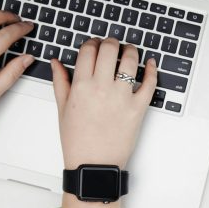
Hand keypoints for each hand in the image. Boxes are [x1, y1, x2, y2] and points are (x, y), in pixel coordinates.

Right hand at [52, 38, 156, 207]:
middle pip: (109, 49)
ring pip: (130, 61)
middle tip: (112, 45)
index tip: (95, 45)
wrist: (94, 165)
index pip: (88, 50)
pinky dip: (152, 70)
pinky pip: (150, 83)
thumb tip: (57, 62)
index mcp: (81, 86)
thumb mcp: (62, 109)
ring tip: (130, 51)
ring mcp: (122, 97)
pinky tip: (150, 64)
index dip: (92, 43)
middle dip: (111, 42)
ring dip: (131, 51)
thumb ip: (60, 82)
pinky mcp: (138, 108)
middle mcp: (102, 88)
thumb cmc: (77, 141)